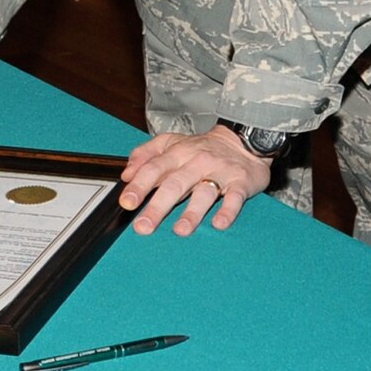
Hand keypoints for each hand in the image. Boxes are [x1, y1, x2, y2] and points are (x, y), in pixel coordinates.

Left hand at [118, 126, 272, 236]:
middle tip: (143, 226)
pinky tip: (219, 223)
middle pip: (175, 184)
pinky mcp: (240, 183)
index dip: (140, 185)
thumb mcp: (172, 143)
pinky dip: (228, 211)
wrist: (244, 140)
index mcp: (178, 153)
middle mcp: (197, 162)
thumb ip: (146, 154)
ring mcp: (220, 172)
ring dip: (192, 212)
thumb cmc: (203, 148)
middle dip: (158, 206)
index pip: (155, 168)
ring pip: (204, 192)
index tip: (127, 203)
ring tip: (180, 230)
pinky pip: (234, 197)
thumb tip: (126, 173)